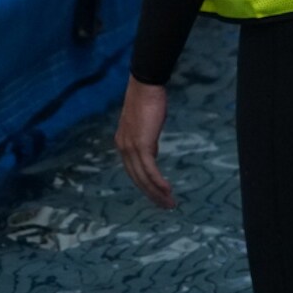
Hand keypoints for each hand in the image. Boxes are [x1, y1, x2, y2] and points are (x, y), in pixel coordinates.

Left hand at [115, 78, 175, 208]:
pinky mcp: (141, 144)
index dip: (144, 185)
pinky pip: (150, 169)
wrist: (145, 86)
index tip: (156, 195)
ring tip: (170, 203)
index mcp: (122, 143)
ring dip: (157, 193)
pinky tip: (168, 190)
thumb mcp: (146, 126)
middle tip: (165, 206)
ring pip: (143, 177)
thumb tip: (152, 153)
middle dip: (151, 194)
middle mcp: (123, 147)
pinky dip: (158, 182)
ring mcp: (131, 147)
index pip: (132, 171)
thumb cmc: (147, 102)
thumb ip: (146, 141)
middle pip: (136, 178)